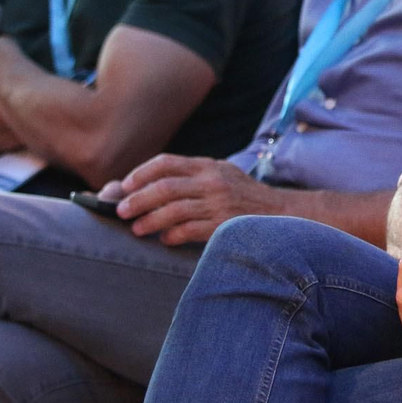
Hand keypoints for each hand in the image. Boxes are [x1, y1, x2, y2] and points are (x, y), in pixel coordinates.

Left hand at [109, 155, 283, 244]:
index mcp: (208, 165)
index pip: (166, 163)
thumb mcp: (220, 174)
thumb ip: (188, 177)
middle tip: (120, 211)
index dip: (140, 174)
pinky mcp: (224, 225)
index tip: (125, 186)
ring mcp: (219, 203)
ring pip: (174, 211)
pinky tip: (166, 239)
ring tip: (137, 229)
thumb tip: (141, 187)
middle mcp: (213, 182)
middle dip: (137, 200)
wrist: (281, 212)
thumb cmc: (242, 195)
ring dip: (150, 221)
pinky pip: (189, 230)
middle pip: (165, 187)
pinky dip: (173, 236)